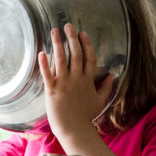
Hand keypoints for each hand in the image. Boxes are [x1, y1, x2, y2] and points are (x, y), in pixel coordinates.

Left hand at [37, 23, 114, 144]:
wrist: (74, 129)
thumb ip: (106, 88)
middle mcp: (77, 79)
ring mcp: (64, 84)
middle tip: (67, 25)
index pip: (90, 57)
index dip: (87, 44)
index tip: (83, 33)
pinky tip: (42, 52)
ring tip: (54, 31)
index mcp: (88, 80)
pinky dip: (44, 63)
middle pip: (76, 54)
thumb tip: (113, 76)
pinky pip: (48, 74)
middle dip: (71, 38)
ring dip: (58, 43)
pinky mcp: (52, 90)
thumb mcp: (100, 101)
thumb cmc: (86, 117)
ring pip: (61, 59)